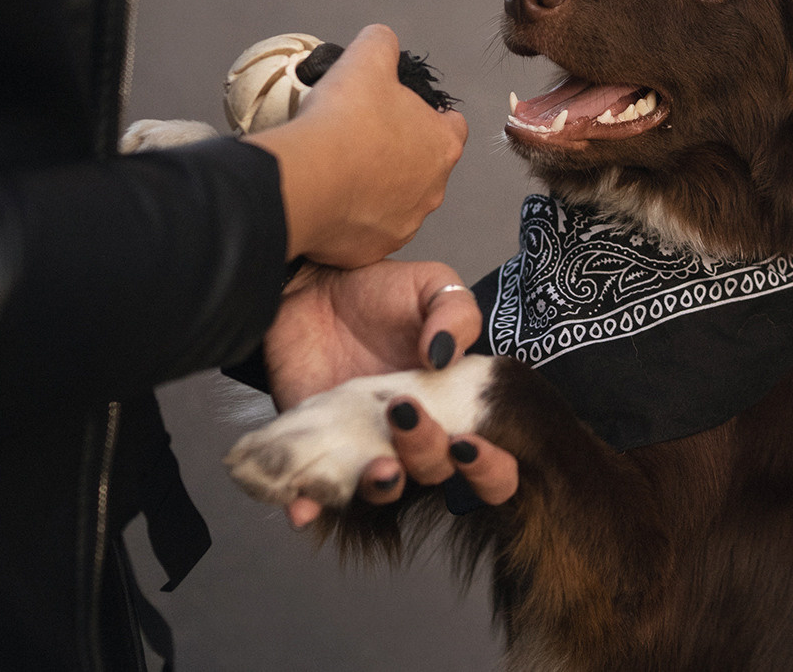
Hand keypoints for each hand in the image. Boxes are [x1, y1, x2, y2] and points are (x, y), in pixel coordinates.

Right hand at [248, 24, 467, 266]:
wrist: (305, 179)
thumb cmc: (344, 120)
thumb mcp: (366, 58)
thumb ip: (382, 43)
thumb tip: (383, 39)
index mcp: (442, 145)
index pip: (453, 127)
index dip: (432, 116)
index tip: (408, 112)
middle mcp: (433, 190)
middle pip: (424, 166)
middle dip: (402, 153)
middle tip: (365, 138)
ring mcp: (404, 224)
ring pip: (398, 201)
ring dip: (379, 188)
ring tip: (344, 169)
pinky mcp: (372, 250)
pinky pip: (368, 230)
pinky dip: (354, 217)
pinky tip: (331, 198)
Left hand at [265, 259, 517, 523]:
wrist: (314, 289)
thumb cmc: (383, 293)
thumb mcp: (433, 286)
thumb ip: (456, 314)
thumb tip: (444, 357)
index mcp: (454, 408)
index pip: (490, 465)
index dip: (489, 470)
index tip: (468, 442)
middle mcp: (413, 438)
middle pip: (435, 476)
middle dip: (428, 458)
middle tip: (405, 414)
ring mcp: (363, 448)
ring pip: (380, 493)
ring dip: (380, 488)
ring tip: (377, 467)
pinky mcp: (315, 450)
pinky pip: (311, 494)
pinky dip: (307, 507)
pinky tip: (302, 506)